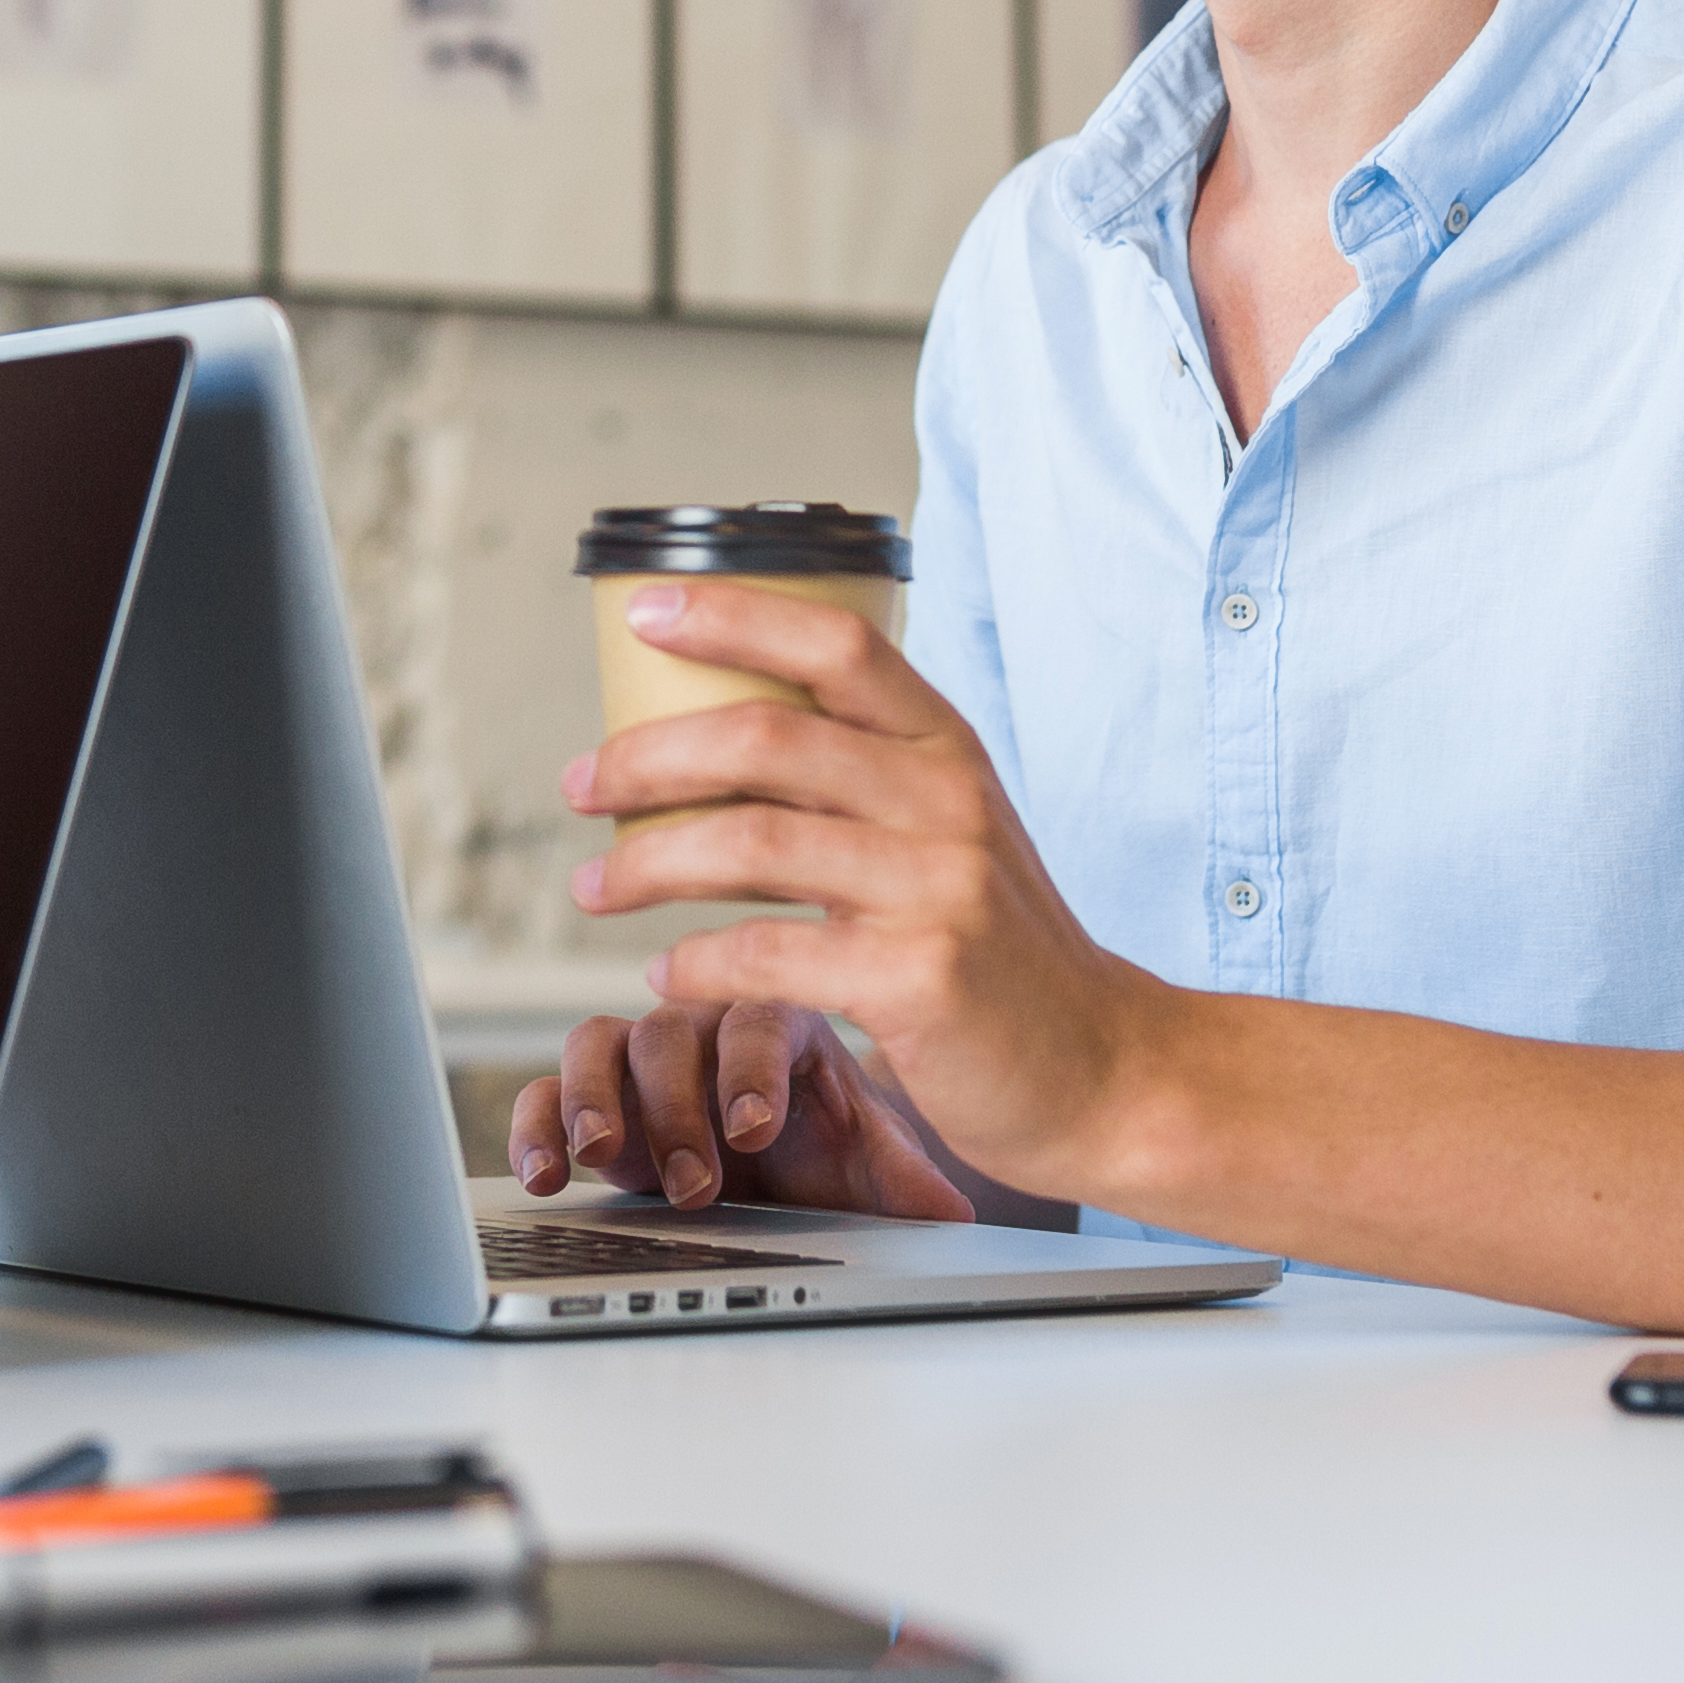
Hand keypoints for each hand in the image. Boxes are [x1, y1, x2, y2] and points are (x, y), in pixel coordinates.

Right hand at [510, 1002, 971, 1219]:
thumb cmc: (834, 1147)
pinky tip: (544, 1176)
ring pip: (597, 1043)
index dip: (749, 1071)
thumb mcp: (874, 1168)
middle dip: (675, 1108)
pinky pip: (544, 1091)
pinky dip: (535, 1124)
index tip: (754, 1129)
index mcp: (781, 1022)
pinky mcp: (593, 1097)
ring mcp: (640, 1057)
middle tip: (696, 1180)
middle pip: (670, 1032)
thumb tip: (950, 1212)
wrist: (795, 1157)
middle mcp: (703, 1026)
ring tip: (599, 1156)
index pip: (759, 1022)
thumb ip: (903, 1181)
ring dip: (592, 1100)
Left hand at [550, 580, 1165, 1207]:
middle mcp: (947, 802)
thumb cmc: (1001, 951)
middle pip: (766, 739)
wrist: (1104, 1067)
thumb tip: (713, 743)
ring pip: (752, 843)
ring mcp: (939, 887)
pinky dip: (698, 963)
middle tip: (579, 787)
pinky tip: (668, 971)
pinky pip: (771, 954)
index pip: (837, 644)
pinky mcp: (921, 975)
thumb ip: (861, 784)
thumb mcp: (949, 833)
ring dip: (646, 863)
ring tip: (593, 888)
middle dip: (647, 758)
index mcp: (947, 749)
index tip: (646, 615)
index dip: (733, 616)